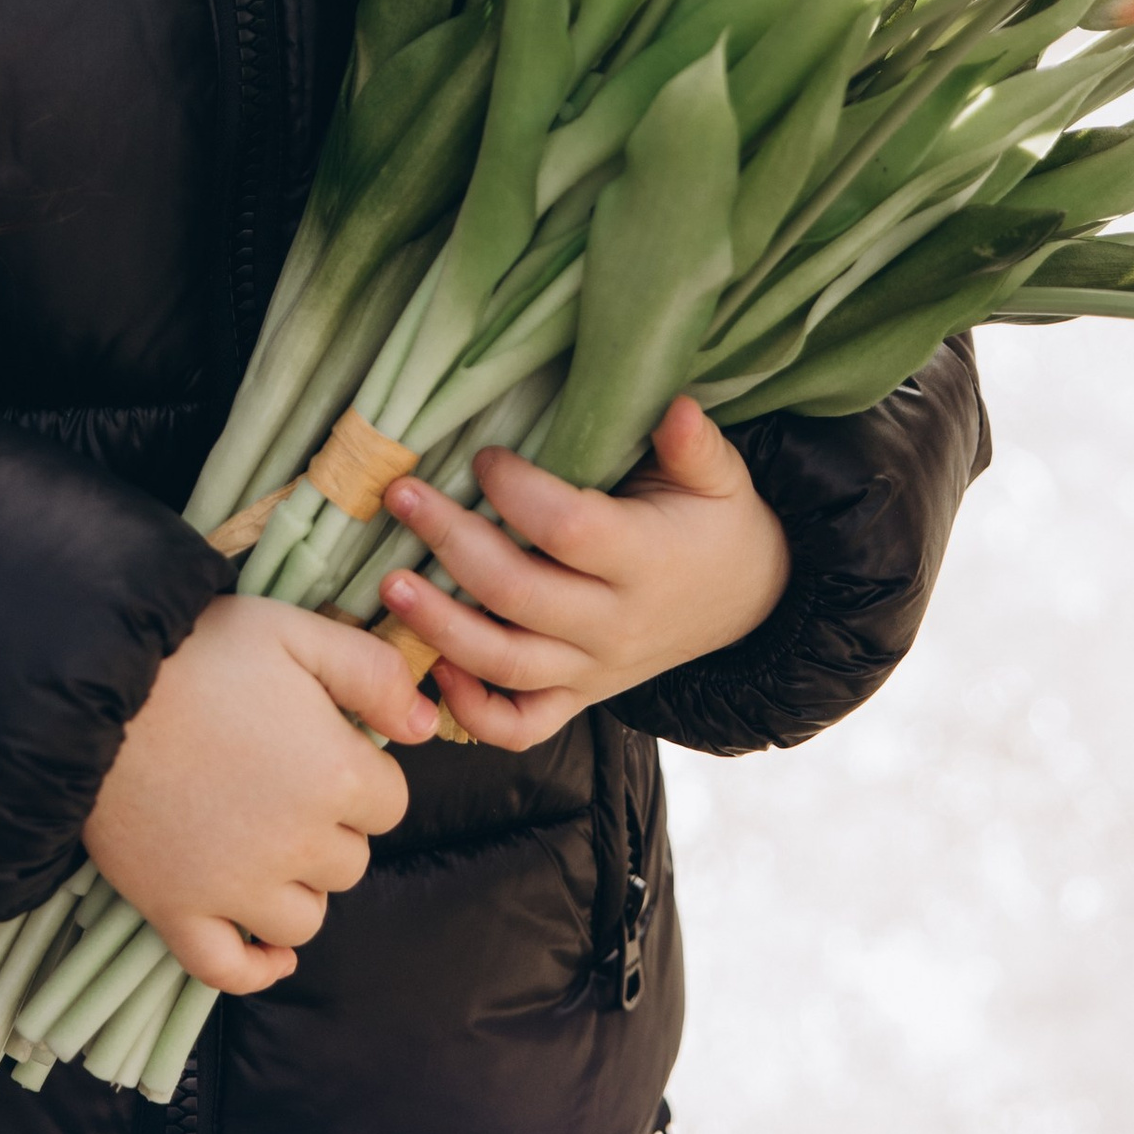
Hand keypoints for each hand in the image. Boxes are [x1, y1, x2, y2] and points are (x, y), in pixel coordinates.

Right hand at [82, 595, 435, 995]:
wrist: (89, 690)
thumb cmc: (196, 652)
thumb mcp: (295, 633)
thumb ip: (372, 673)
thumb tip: (425, 724)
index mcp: (334, 777)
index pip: (389, 805)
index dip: (362, 777)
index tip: (326, 752)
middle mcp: (295, 846)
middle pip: (348, 863)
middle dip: (331, 829)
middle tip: (285, 785)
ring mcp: (234, 888)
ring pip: (303, 919)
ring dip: (298, 890)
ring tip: (268, 846)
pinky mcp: (177, 912)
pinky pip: (230, 970)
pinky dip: (255, 967)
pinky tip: (267, 950)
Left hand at [379, 396, 790, 754]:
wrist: (743, 603)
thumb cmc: (716, 525)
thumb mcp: (720, 478)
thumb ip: (695, 446)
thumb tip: (677, 407)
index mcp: (649, 560)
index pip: (569, 531)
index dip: (518, 492)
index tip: (483, 456)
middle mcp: (616, 624)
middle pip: (519, 595)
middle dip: (451, 543)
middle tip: (402, 496)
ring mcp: (593, 670)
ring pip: (506, 664)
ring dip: (440, 627)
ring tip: (390, 585)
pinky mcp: (578, 698)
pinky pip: (519, 725)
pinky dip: (471, 710)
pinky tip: (433, 668)